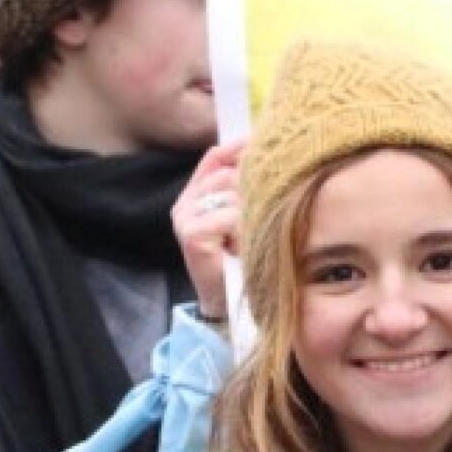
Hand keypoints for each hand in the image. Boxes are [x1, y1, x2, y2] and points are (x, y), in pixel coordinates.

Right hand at [171, 140, 245, 320]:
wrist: (226, 302)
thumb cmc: (238, 259)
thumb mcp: (242, 215)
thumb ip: (243, 185)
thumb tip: (261, 149)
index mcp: (194, 194)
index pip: (216, 156)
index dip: (241, 150)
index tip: (267, 153)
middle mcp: (184, 203)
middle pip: (227, 173)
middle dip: (251, 190)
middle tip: (261, 216)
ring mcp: (184, 219)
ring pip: (230, 192)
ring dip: (250, 212)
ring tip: (252, 235)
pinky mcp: (191, 234)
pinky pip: (229, 215)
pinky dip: (244, 229)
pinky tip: (246, 245)